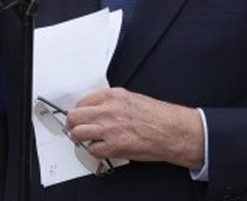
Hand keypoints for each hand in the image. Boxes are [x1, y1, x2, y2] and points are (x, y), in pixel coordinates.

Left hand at [66, 87, 203, 169]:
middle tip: (77, 128)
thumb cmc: (157, 116)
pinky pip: (92, 150)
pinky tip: (103, 148)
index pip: (83, 101)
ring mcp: (109, 129)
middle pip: (75, 116)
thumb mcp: (133, 99)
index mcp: (114, 96)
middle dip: (74, 123)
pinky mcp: (113, 146)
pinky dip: (95, 150)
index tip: (80, 116)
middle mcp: (108, 110)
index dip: (80, 110)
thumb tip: (98, 109)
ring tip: (86, 139)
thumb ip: (113, 102)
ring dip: (80, 137)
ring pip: (77, 133)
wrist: (171, 130)